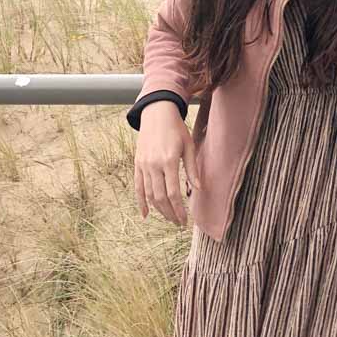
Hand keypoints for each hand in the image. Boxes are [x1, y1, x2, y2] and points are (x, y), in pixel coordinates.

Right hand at [133, 102, 200, 225]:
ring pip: (149, 194)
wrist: (156, 113)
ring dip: (158, 210)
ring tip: (168, 218)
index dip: (179, 209)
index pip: (173, 193)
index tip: (185, 220)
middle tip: (178, 223)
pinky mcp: (137, 164)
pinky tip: (146, 215)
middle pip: (160, 197)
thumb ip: (192, 169)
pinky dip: (141, 202)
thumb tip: (198, 189)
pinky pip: (138, 187)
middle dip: (169, 213)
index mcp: (169, 160)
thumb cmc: (176, 129)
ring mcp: (143, 165)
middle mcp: (154, 165)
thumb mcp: (188, 146)